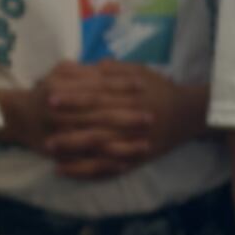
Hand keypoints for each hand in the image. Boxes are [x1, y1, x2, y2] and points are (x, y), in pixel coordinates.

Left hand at [40, 62, 203, 177]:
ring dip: (72, 147)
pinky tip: (63, 169)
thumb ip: (117, 70)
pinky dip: (83, 169)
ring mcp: (132, 141)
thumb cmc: (163, 90)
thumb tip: (91, 65)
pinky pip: (105, 167)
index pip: (99, 96)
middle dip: (67, 122)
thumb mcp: (143, 72)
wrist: (191, 114)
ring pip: (98, 146)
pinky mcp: (133, 159)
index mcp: (132, 97)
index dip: (74, 96)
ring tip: (47, 147)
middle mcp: (131, 119)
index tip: (51, 96)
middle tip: (43, 122)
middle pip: (95, 121)